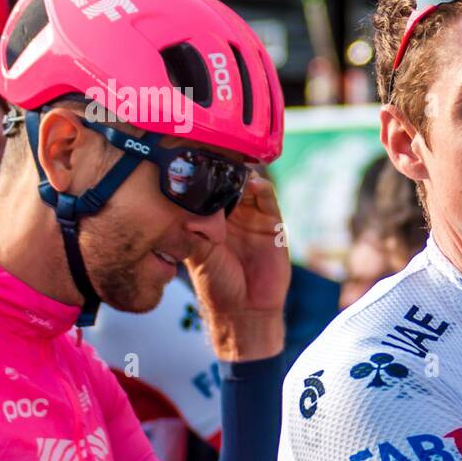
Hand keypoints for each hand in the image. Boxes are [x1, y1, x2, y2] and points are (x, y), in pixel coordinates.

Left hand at [187, 174, 289, 360]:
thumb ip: (194, 227)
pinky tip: (253, 182)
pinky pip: (267, 198)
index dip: (199, 174)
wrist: (246, 308)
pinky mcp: (272, 222)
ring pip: (246, 184)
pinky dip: (261, 187)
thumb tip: (189, 201)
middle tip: (214, 152)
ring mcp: (251, 216)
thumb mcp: (197, 253)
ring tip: (233, 166)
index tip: (191, 157)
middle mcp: (228, 214)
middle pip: (225, 180)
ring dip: (240, 174)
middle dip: (220, 167)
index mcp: (205, 218)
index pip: (203, 188)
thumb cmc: (217, 284)